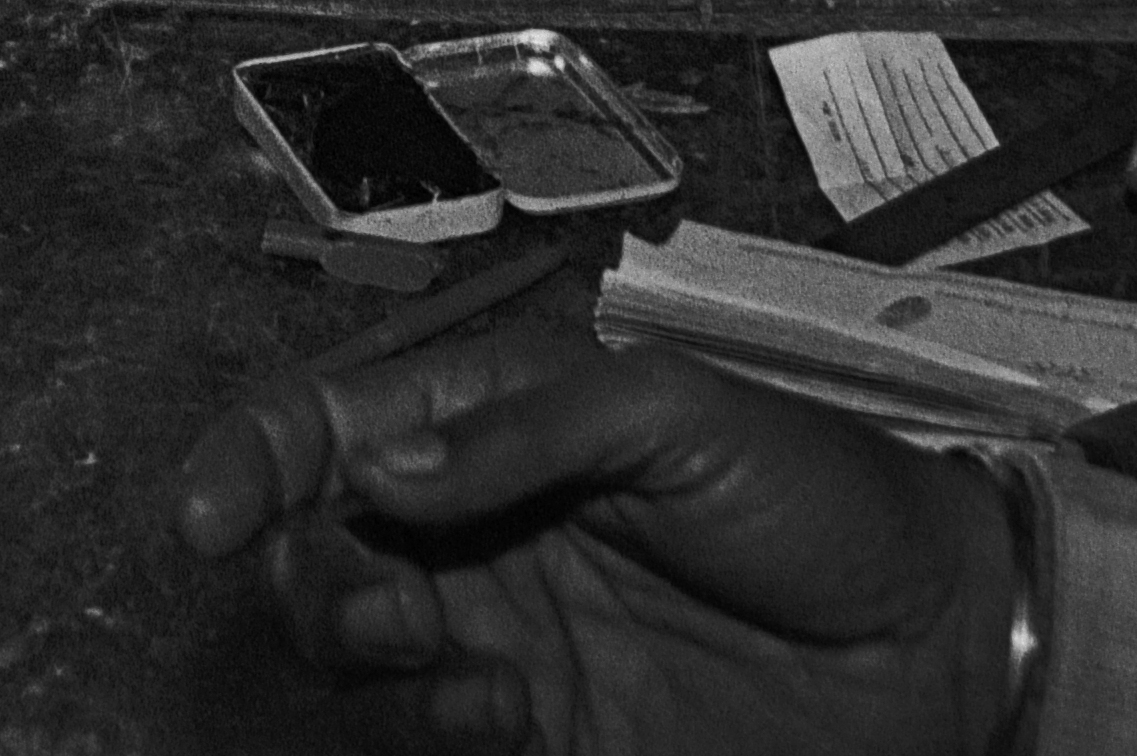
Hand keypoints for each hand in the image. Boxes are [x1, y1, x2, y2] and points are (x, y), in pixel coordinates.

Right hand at [165, 328, 1017, 754]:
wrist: (935, 646)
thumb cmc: (821, 494)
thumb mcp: (683, 413)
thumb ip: (527, 429)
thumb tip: (379, 466)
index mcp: (500, 412)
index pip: (335, 419)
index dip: (251, 458)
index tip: (201, 519)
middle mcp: (478, 516)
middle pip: (312, 537)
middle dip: (305, 572)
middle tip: (386, 609)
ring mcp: (501, 626)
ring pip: (349, 641)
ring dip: (360, 652)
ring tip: (451, 665)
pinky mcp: (538, 729)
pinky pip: (421, 731)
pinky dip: (425, 727)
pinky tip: (497, 715)